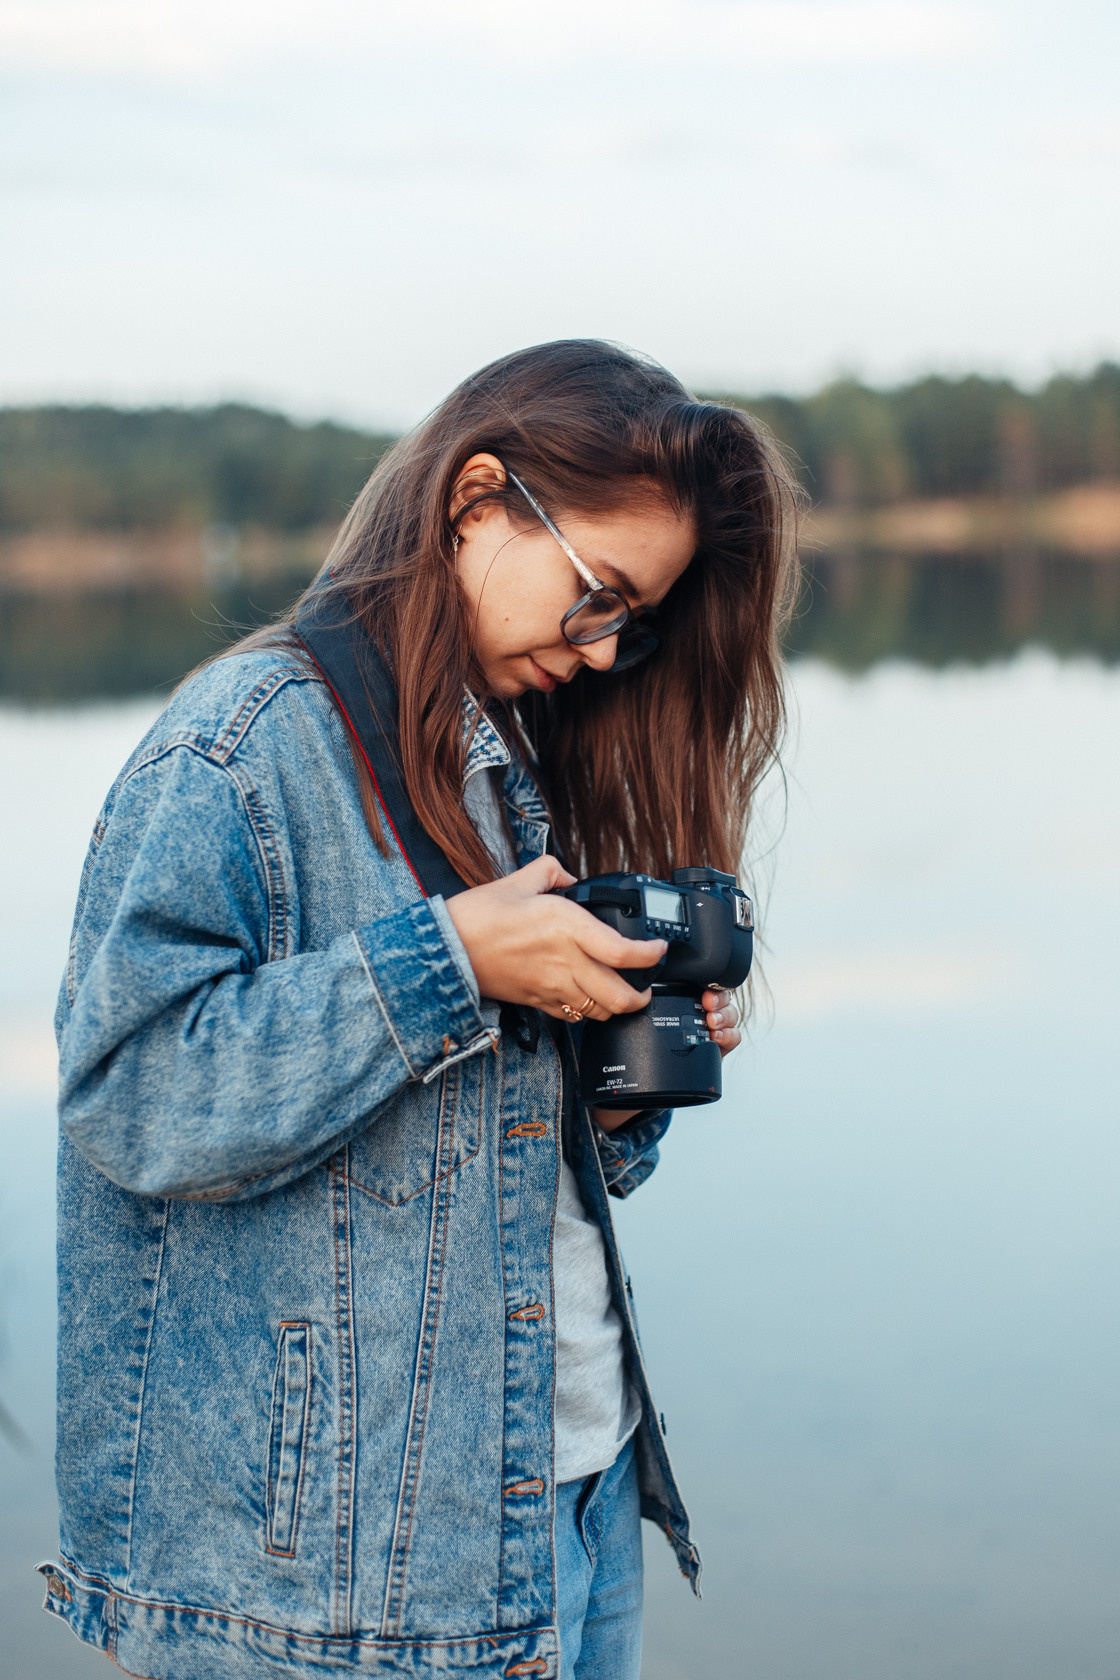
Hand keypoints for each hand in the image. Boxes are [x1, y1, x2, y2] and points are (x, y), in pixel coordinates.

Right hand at [445, 855, 666, 1022]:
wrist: (446, 950)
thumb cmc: (478, 917)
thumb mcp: (517, 880)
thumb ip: (550, 871)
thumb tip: (567, 876)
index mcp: (566, 926)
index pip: (623, 951)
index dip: (651, 955)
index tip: (658, 949)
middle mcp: (565, 961)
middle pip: (620, 996)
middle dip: (642, 996)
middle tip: (648, 985)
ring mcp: (552, 986)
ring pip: (600, 1012)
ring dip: (617, 1007)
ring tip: (622, 994)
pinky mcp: (537, 1002)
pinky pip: (574, 1016)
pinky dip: (588, 1012)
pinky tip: (587, 999)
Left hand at [593, 987, 740, 1131]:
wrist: (644, 1080)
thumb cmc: (638, 1046)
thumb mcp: (634, 1021)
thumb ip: (633, 1006)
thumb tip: (623, 997)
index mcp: (680, 997)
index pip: (701, 981)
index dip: (707, 982)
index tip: (702, 990)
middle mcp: (698, 1010)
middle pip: (720, 995)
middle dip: (718, 999)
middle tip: (708, 1006)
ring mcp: (710, 1028)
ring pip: (730, 1014)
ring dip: (725, 1016)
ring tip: (713, 1023)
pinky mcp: (717, 1047)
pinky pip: (733, 1037)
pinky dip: (729, 1036)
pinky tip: (717, 1039)